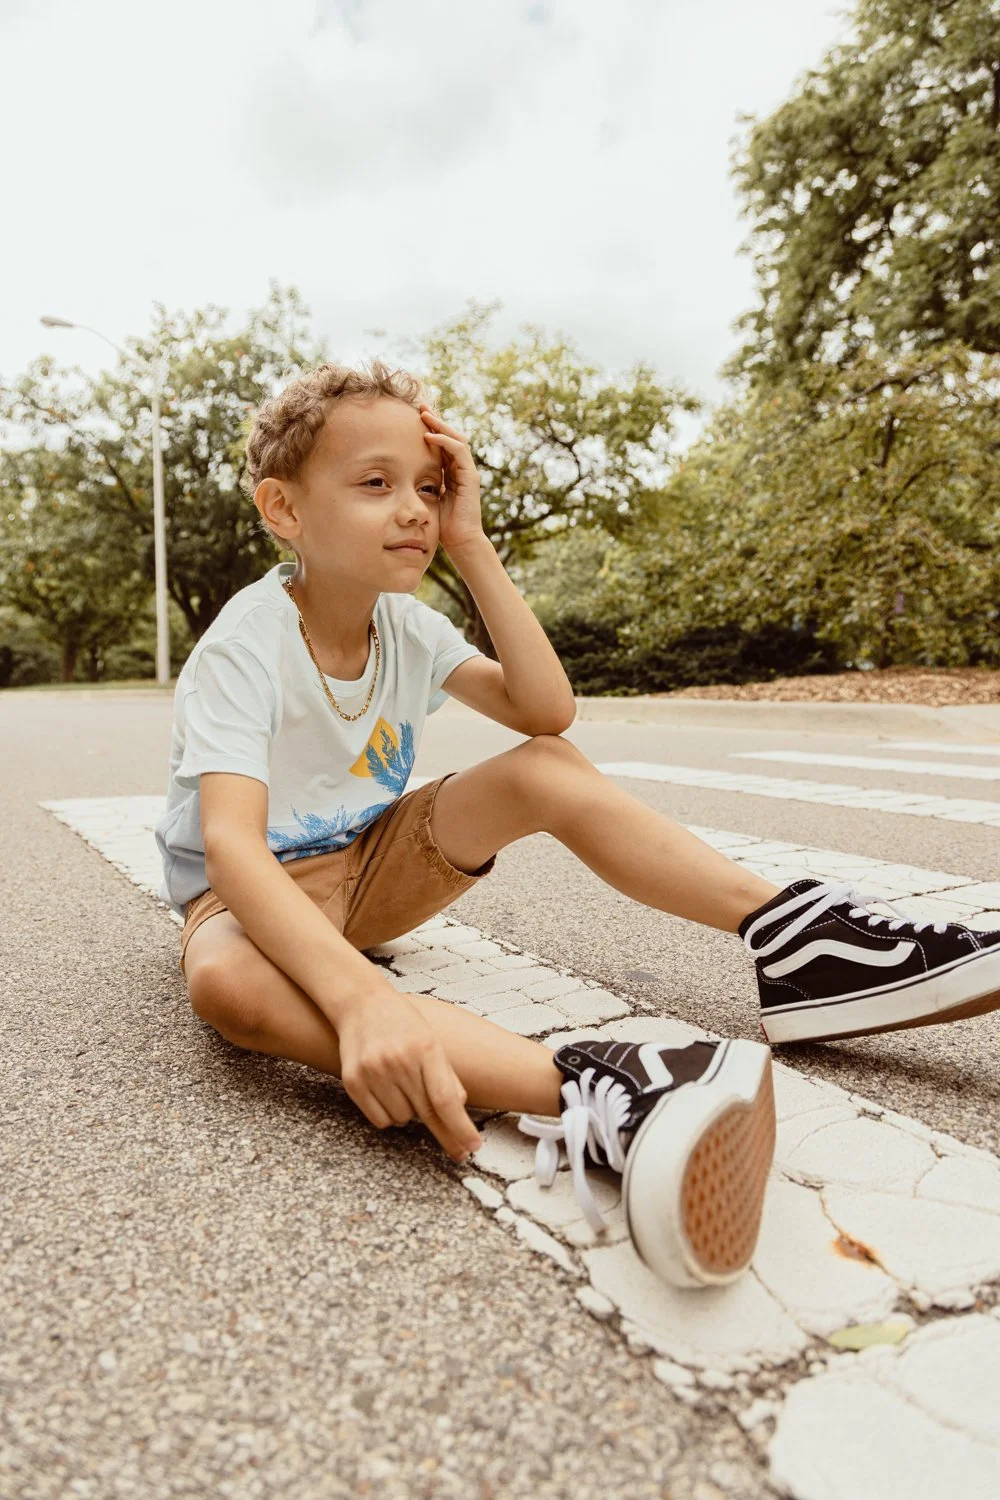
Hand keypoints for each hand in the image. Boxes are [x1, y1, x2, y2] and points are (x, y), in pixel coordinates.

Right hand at [335, 987, 482, 1162]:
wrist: (361, 1003)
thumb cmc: (402, 1023)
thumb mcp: (432, 1041)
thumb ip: (446, 1076)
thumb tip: (458, 1110)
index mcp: (424, 1048)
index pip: (445, 1099)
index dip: (460, 1127)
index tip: (473, 1146)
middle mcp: (398, 1061)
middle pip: (427, 1114)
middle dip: (446, 1135)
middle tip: (460, 1151)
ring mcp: (373, 1072)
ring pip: (403, 1120)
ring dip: (410, 1114)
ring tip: (405, 1087)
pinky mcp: (353, 1082)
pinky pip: (380, 1121)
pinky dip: (389, 1116)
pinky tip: (389, 1094)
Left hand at [418, 404, 486, 555]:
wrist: (459, 541)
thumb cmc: (441, 524)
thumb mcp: (426, 497)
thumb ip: (421, 483)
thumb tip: (400, 474)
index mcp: (451, 471)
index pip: (442, 443)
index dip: (430, 429)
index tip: (414, 417)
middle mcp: (461, 468)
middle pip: (450, 436)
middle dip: (435, 420)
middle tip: (420, 407)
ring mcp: (467, 471)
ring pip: (456, 438)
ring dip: (439, 425)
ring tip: (424, 415)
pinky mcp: (470, 476)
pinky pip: (458, 451)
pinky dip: (444, 441)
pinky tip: (429, 436)